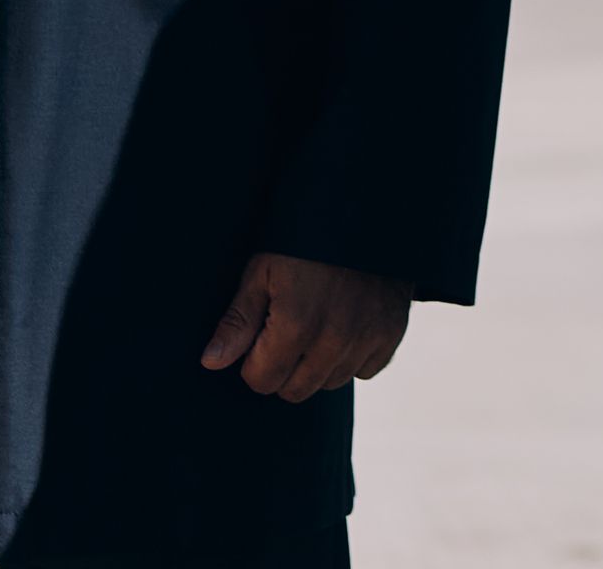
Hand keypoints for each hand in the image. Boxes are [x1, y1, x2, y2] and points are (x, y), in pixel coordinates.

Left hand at [200, 253, 413, 402]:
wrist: (366, 212)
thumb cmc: (304, 240)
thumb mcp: (263, 271)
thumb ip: (238, 322)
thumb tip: (211, 362)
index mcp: (296, 325)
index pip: (262, 381)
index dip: (253, 361)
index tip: (261, 333)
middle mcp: (334, 340)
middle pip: (295, 391)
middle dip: (283, 368)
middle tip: (286, 330)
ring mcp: (367, 339)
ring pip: (329, 383)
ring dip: (317, 365)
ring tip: (317, 323)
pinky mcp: (391, 335)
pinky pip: (364, 370)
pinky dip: (352, 356)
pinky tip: (345, 325)